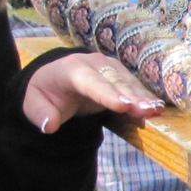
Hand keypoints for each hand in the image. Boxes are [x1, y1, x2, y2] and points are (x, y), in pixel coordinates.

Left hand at [24, 53, 160, 132]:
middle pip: (115, 82)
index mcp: (72, 69)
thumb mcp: (33, 103)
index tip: (123, 107)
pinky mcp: (120, 75)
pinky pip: (134, 86)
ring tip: (156, 110)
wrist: (55, 78)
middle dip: (132, 97)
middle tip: (147, 111)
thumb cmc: (45, 92)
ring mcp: (110, 68)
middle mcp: (94, 64)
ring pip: (128, 83)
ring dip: (143, 97)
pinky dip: (145, 97)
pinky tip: (157, 107)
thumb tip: (50, 126)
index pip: (91, 83)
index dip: (108, 94)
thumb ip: (40, 114)